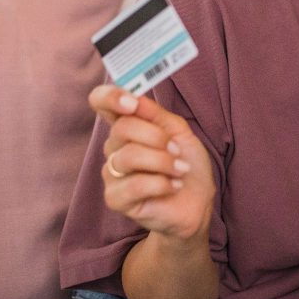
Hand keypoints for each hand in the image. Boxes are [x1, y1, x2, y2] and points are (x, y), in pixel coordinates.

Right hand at [89, 85, 214, 243]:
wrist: (197, 202)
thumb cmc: (187, 164)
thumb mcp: (179, 132)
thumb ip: (156, 114)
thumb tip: (136, 98)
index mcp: (127, 126)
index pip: (101, 102)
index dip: (110, 97)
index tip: (132, 103)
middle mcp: (114, 147)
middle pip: (123, 128)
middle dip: (157, 137)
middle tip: (176, 150)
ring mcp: (112, 173)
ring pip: (129, 156)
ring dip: (163, 162)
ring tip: (180, 170)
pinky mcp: (115, 198)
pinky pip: (135, 184)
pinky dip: (162, 183)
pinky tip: (173, 186)